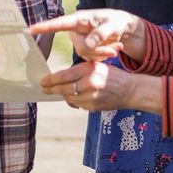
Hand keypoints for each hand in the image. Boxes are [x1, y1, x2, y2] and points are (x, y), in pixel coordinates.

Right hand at [29, 9, 145, 60]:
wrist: (124, 27)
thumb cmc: (117, 21)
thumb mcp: (113, 25)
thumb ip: (100, 34)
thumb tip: (86, 46)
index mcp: (79, 19)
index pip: (59, 24)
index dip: (44, 27)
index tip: (30, 29)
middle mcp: (76, 30)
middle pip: (80, 48)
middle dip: (98, 51)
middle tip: (115, 49)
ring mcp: (80, 40)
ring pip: (86, 56)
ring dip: (102, 54)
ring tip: (116, 47)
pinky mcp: (85, 49)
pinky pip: (90, 59)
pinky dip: (103, 56)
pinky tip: (114, 49)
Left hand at [40, 61, 161, 113]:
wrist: (130, 90)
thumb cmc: (112, 75)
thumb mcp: (96, 66)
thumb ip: (79, 70)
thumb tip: (59, 77)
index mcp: (89, 70)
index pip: (64, 76)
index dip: (51, 80)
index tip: (43, 81)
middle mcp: (89, 83)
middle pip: (63, 89)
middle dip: (51, 89)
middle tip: (44, 89)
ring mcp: (91, 97)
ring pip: (69, 98)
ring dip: (63, 95)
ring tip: (60, 91)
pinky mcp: (93, 107)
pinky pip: (77, 104)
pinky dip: (75, 100)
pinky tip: (78, 96)